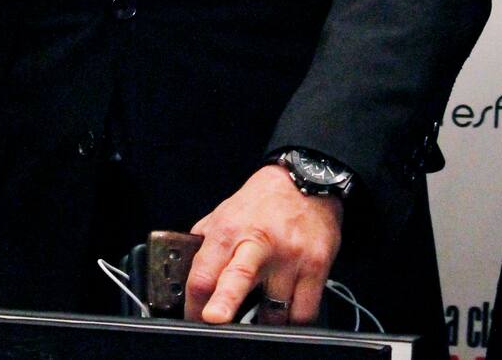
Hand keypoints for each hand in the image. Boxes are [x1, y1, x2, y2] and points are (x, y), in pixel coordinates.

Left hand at [185, 165, 341, 324]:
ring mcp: (290, 257)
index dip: (193, 301)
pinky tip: (286, 310)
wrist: (306, 180)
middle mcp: (259, 242)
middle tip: (213, 319)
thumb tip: (184, 274)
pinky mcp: (316, 268)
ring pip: (274, 310)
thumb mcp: (225, 212)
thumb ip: (206, 243)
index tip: (192, 318)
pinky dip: (291, 319)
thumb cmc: (263, 200)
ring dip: (264, 320)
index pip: (203, 271)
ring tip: (262, 307)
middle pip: (238, 277)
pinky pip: (303, 312)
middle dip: (224, 302)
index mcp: (229, 229)